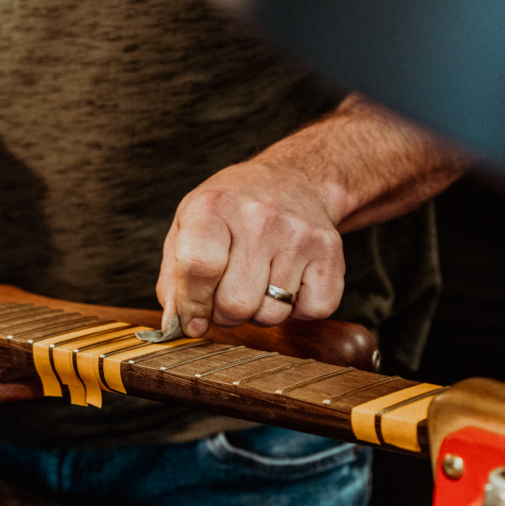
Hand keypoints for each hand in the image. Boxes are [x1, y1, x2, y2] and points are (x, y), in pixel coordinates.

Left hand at [157, 159, 345, 337]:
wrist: (294, 180)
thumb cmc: (233, 209)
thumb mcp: (188, 226)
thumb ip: (174, 279)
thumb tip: (176, 325)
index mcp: (214, 206)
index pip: (199, 268)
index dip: (192, 305)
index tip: (193, 317)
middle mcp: (260, 217)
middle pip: (235, 304)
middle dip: (225, 314)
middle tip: (227, 294)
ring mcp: (299, 235)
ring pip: (272, 314)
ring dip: (260, 312)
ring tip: (258, 283)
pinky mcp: (331, 253)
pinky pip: (313, 312)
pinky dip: (299, 310)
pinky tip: (289, 282)